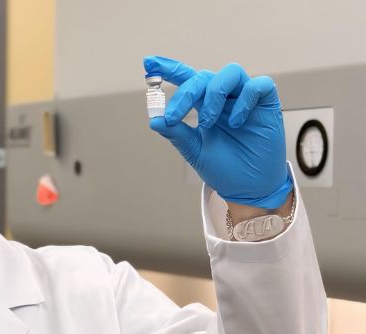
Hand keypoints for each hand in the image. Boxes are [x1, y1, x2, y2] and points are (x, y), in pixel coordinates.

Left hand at [143, 56, 291, 208]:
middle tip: (174, 116)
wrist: (247, 187)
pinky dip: (244, 99)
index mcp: (205, 105)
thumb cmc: (224, 168)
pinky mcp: (266, 104)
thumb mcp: (194, 151)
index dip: (170, 69)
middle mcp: (224, 98)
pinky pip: (258, 85)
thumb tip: (155, 120)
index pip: (187, 79)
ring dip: (213, 94)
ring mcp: (245, 99)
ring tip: (207, 122)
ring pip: (230, 73)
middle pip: (204, 77)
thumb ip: (177, 134)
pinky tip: (235, 121)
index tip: (149, 63)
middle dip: (185, 92)